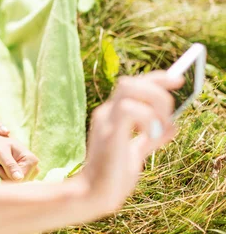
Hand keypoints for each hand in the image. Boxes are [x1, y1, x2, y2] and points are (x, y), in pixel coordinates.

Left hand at [0, 133, 38, 181]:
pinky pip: (14, 182)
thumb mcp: (1, 153)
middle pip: (18, 182)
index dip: (5, 175)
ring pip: (15, 183)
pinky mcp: (25, 174)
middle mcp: (34, 167)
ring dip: (2, 175)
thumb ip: (10, 165)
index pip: (20, 179)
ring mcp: (30, 171)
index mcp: (31, 160)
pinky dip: (4, 176)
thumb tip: (19, 179)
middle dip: (3, 175)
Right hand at [78, 72, 183, 214]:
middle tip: (167, 118)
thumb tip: (174, 127)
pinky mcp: (109, 133)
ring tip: (157, 128)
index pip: (133, 84)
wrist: (94, 194)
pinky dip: (146, 118)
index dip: (157, 78)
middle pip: (131, 82)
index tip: (178, 80)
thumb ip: (151, 139)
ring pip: (128, 88)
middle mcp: (106, 112)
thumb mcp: (136, 153)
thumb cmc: (112, 176)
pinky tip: (150, 135)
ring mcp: (106, 121)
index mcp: (112, 114)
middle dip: (157, 92)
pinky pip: (128, 110)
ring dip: (153, 102)